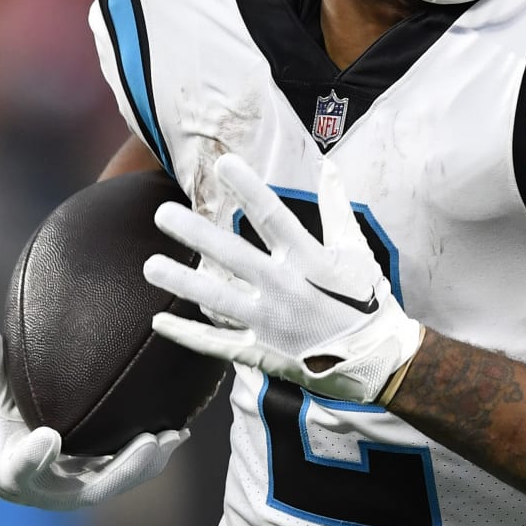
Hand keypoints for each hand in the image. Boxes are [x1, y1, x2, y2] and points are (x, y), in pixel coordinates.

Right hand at [0, 327, 188, 510]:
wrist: (5, 463)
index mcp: (12, 473)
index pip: (21, 470)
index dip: (32, 457)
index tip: (48, 436)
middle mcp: (48, 492)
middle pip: (88, 490)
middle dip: (121, 468)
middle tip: (147, 442)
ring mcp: (76, 492)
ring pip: (116, 483)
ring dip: (146, 463)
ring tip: (173, 436)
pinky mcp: (96, 484)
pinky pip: (126, 475)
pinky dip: (150, 459)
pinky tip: (176, 435)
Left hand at [145, 154, 423, 404]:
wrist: (376, 362)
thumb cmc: (368, 302)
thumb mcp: (357, 251)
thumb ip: (337, 209)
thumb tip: (329, 168)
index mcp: (309, 260)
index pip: (273, 216)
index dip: (248, 188)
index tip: (224, 164)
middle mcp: (285, 289)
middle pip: (232, 256)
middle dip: (195, 234)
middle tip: (162, 215)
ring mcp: (270, 323)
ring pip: (217, 300)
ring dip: (182, 282)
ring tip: (149, 266)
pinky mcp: (262, 352)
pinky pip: (217, 344)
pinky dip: (187, 334)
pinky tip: (160, 321)